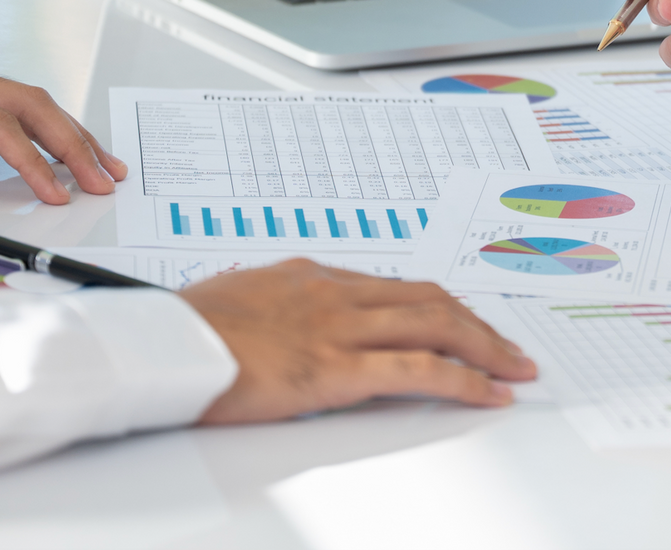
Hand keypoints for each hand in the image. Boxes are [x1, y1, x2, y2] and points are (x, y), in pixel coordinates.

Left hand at [0, 62, 124, 208]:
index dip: (30, 160)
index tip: (54, 192)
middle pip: (29, 103)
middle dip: (71, 142)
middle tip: (102, 177)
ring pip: (29, 101)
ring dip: (68, 132)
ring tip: (101, 164)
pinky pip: (15, 109)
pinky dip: (46, 129)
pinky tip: (64, 146)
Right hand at [182, 259, 536, 420]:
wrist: (155, 345)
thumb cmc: (179, 332)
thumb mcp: (235, 307)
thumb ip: (274, 312)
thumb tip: (284, 327)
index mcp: (311, 278)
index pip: (392, 288)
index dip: (436, 307)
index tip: (461, 322)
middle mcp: (335, 293)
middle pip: (429, 300)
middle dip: (476, 324)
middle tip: (507, 348)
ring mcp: (340, 328)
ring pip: (437, 325)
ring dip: (485, 348)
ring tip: (514, 369)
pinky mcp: (337, 368)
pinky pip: (420, 369)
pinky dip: (464, 379)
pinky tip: (488, 393)